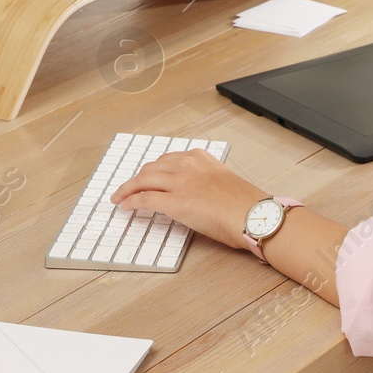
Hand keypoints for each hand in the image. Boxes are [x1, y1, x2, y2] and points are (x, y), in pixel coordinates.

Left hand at [108, 148, 265, 251]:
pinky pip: (144, 198)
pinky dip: (131, 201)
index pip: (167, 160)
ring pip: (143, 180)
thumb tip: (193, 193)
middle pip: (150, 168)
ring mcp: (179, 183)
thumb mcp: (222, 180)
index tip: (146, 175)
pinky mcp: (175, 203)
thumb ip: (204, 180)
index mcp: (199, 157)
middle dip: (136, 178)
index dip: (152, 169)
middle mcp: (187, 165)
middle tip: (127, 187)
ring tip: (119, 196)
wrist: (253, 214)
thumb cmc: (244, 203)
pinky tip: (125, 206)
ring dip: (127, 188)